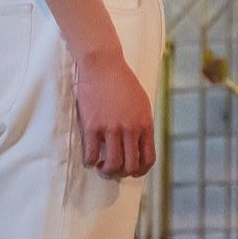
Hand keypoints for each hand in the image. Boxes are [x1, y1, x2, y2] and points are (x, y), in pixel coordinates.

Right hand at [73, 50, 153, 178]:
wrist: (103, 65)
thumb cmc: (122, 81)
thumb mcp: (142, 102)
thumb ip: (142, 124)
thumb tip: (140, 144)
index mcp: (145, 124)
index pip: (148, 158)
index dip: (140, 170)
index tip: (132, 171)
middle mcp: (130, 129)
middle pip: (130, 166)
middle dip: (122, 173)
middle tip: (114, 170)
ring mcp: (111, 128)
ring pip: (112, 165)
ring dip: (106, 171)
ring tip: (101, 167)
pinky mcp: (93, 126)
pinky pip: (91, 155)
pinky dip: (90, 162)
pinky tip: (90, 158)